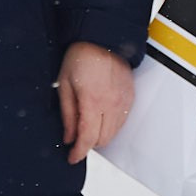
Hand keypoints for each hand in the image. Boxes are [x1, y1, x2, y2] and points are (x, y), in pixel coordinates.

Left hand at [58, 42, 133, 163]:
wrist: (103, 38)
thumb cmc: (81, 56)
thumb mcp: (64, 84)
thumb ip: (67, 115)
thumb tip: (68, 137)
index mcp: (93, 101)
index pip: (88, 139)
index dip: (78, 152)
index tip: (72, 158)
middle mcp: (112, 104)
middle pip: (103, 140)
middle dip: (88, 144)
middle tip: (76, 140)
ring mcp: (124, 101)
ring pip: (114, 134)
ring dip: (100, 137)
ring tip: (86, 128)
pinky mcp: (130, 98)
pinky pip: (122, 122)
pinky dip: (110, 126)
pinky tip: (99, 118)